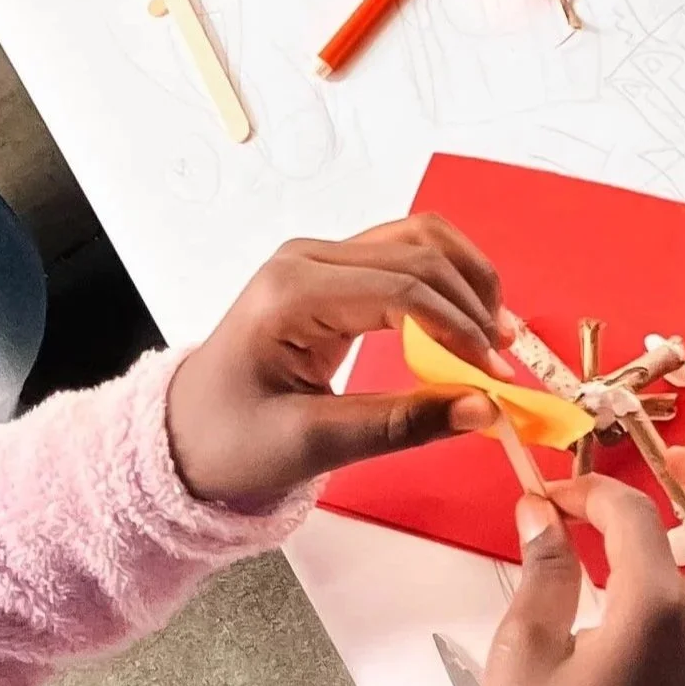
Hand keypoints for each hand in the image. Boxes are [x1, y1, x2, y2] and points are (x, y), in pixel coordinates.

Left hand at [165, 219, 517, 504]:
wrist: (181, 437)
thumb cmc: (228, 441)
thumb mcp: (311, 445)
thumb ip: (400, 424)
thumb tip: (482, 408)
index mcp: (291, 294)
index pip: (401, 290)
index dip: (459, 330)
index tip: (494, 377)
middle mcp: (306, 260)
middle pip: (418, 252)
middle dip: (472, 303)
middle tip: (503, 362)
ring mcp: (318, 261)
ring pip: (418, 240)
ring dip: (466, 280)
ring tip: (497, 334)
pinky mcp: (332, 275)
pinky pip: (403, 257)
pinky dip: (445, 282)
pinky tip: (468, 320)